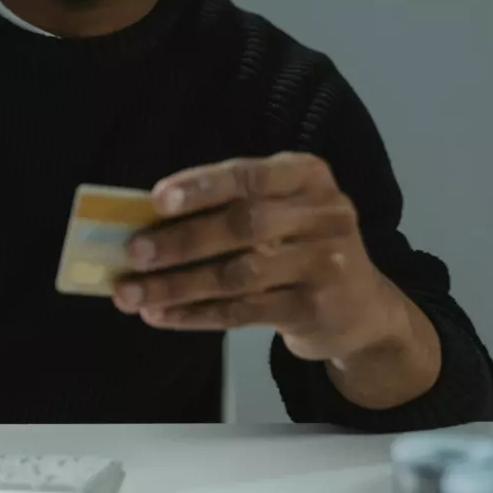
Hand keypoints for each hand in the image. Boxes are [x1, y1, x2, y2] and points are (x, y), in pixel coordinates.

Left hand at [111, 152, 405, 362]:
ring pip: (237, 276)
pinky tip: (160, 316)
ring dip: (176, 286)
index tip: (156, 200)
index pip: (249, 176)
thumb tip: (144, 218)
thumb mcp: (280, 211)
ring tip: (130, 294)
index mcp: (307, 176)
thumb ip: (228, 206)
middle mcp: (324, 215)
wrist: (363, 309)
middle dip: (181, 240)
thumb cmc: (298, 244)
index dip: (202, 187)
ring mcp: (325, 265)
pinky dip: (195, 315)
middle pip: (242, 226)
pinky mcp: (314, 311)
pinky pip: (243, 313)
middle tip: (133, 253)